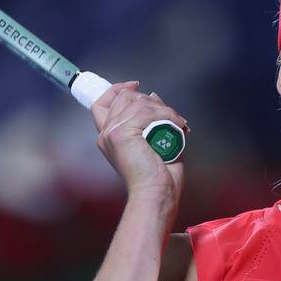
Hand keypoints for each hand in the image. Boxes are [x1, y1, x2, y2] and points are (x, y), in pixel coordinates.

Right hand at [89, 80, 188, 198]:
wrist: (156, 194)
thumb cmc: (159, 176)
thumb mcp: (154, 140)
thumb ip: (151, 117)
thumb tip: (152, 95)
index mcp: (109, 136)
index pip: (102, 102)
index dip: (117, 89)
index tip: (135, 85)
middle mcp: (106, 133)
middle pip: (125, 97)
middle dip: (150, 101)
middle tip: (169, 116)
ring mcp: (112, 132)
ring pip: (139, 102)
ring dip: (163, 109)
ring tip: (177, 123)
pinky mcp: (121, 134)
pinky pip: (147, 111)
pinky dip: (168, 115)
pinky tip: (178, 125)